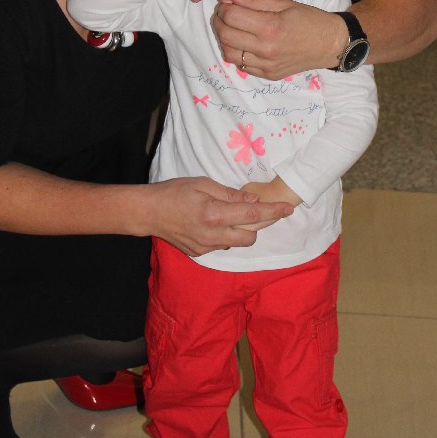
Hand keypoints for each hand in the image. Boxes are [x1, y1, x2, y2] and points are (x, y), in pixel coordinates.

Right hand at [149, 176, 293, 257]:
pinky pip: (223, 246)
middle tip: (257, 210)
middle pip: (251, 237)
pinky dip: (226, 235)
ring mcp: (206, 247)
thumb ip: (230, 194)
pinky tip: (214, 223)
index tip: (288, 208)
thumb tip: (253, 201)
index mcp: (215, 214)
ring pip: (237, 243)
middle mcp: (213, 235)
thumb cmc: (174, 192)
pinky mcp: (199, 253)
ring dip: (242, 230)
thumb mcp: (202, 183)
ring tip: (230, 214)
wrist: (148, 212)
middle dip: (259, 225)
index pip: (253, 215)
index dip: (273, 211)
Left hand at [213, 0, 344, 78]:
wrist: (330, 44)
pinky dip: (236, 53)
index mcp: (271, 27)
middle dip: (219, 22)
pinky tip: (243, 43)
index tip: (227, 2)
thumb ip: (252, 1)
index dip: (224, 7)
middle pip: (225, 36)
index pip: (231, 17)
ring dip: (224, 39)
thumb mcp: (283, 3)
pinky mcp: (268, 74)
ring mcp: (266, 65)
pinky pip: (241, 66)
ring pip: (229, 54)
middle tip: (224, 14)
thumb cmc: (309, 19)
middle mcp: (266, 49)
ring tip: (232, 28)